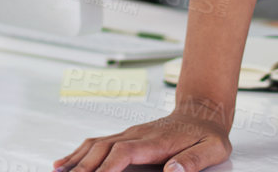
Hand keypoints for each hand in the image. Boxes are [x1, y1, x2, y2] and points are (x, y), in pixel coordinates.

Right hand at [56, 106, 231, 171]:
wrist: (203, 112)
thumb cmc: (208, 135)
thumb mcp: (213, 150)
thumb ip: (194, 161)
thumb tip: (174, 171)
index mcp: (157, 141)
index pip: (125, 152)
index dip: (107, 167)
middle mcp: (138, 135)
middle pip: (103, 148)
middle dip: (83, 168)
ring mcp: (129, 134)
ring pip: (96, 145)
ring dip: (75, 160)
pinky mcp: (125, 137)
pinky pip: (97, 143)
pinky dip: (78, 154)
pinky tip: (64, 164)